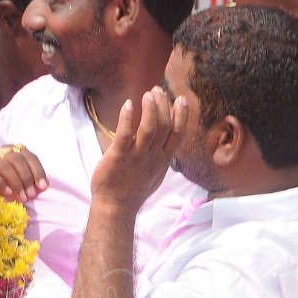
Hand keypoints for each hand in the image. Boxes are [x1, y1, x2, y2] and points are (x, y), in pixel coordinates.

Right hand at [0, 144, 48, 201]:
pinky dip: (3, 184)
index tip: (42, 186)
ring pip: (5, 166)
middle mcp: (2, 151)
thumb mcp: (19, 177)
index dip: (38, 171)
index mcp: (14, 150)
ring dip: (16, 183)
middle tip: (31, 194)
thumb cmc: (4, 178)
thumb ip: (31, 178)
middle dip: (27, 178)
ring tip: (22, 197)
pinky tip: (9, 193)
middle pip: (17, 159)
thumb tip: (45, 185)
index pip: (29, 156)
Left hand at [91, 88, 187, 212]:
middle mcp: (153, 156)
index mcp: (163, 159)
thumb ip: (161, 154)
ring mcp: (137, 157)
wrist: (116, 206)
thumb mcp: (156, 172)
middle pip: (165, 126)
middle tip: (157, 90)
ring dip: (151, 109)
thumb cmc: (134, 188)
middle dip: (164, 105)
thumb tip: (165, 138)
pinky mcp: (119, 157)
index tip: (181, 99)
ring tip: (148, 94)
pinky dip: (127, 118)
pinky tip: (128, 104)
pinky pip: (125, 135)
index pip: (178, 133)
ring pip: (150, 129)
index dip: (182, 115)